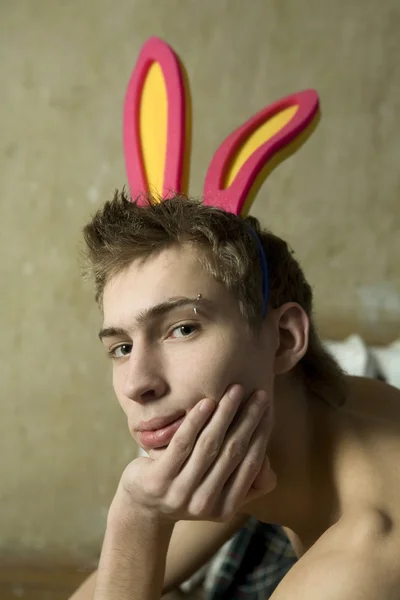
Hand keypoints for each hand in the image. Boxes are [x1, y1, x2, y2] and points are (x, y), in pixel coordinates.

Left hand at [116, 385, 275, 523]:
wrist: (143, 507)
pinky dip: (196, 420)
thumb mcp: (217, 494)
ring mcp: (180, 493)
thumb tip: (268, 463)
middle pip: (233, 452)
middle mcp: (204, 503)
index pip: (250, 465)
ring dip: (225, 414)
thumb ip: (244, 483)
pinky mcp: (158, 480)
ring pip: (209, 445)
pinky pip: (182, 443)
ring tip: (235, 390)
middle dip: (248, 419)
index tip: (268, 409)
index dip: (261, 435)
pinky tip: (207, 402)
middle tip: (259, 394)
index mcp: (225, 509)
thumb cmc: (187, 490)